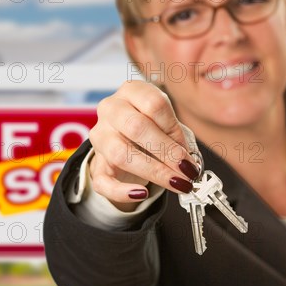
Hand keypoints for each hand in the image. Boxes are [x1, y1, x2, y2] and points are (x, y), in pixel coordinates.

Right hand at [88, 81, 199, 211]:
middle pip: (136, 127)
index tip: (188, 151)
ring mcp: (99, 137)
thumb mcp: (165, 122)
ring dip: (153, 171)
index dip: (174, 129)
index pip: (153, 104)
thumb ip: (176, 136)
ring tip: (176, 183)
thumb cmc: (150, 127)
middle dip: (167, 152)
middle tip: (187, 170)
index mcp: (130, 91)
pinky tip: (141, 194)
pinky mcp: (96, 164)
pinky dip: (122, 191)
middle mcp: (110, 110)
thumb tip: (189, 163)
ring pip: (120, 153)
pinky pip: (103, 181)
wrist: (124, 139)